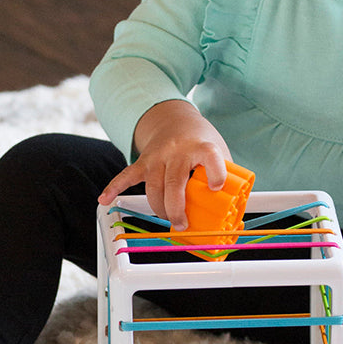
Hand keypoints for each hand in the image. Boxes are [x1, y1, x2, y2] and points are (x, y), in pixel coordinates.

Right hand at [97, 100, 230, 228]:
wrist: (175, 119)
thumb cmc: (200, 140)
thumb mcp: (220, 150)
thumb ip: (227, 175)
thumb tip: (237, 210)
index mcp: (203, 147)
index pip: (211, 157)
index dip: (215, 172)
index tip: (216, 187)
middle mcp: (178, 151)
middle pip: (174, 183)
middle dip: (176, 208)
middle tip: (182, 224)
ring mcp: (158, 156)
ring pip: (153, 187)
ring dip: (159, 208)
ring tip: (168, 220)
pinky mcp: (144, 162)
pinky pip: (127, 175)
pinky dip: (115, 188)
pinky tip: (105, 199)